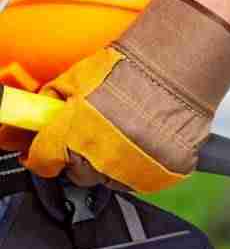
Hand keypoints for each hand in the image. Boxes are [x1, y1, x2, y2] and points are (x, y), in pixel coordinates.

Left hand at [10, 0, 229, 192]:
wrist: (179, 67)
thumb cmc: (132, 69)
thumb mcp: (77, 79)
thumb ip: (50, 105)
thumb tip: (31, 121)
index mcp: (76, 135)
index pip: (44, 160)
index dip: (46, 152)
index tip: (51, 148)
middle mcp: (105, 159)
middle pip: (80, 175)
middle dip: (82, 158)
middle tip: (95, 135)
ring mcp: (138, 169)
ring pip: (114, 181)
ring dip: (114, 164)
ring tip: (126, 136)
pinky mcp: (167, 173)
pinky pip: (147, 179)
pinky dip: (145, 166)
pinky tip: (147, 142)